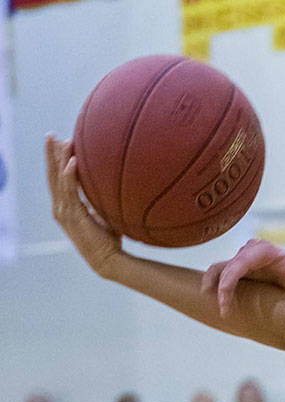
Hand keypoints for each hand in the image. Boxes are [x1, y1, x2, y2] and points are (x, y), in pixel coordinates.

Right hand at [44, 135, 122, 277]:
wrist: (108, 260)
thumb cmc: (109, 239)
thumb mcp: (103, 214)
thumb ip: (99, 201)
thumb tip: (109, 185)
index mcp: (65, 207)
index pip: (57, 179)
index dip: (56, 161)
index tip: (59, 143)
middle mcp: (60, 208)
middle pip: (52, 175)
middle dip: (51, 154)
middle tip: (51, 135)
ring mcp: (64, 212)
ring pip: (58, 180)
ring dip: (58, 159)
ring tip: (59, 141)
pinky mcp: (73, 217)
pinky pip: (70, 192)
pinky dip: (69, 175)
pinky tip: (72, 161)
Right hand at [200, 238, 284, 316]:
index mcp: (263, 250)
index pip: (239, 264)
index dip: (228, 282)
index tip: (225, 302)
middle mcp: (250, 250)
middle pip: (226, 267)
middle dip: (220, 290)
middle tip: (224, 312)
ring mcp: (242, 257)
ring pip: (218, 269)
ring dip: (212, 286)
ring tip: (214, 306)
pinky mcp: (238, 266)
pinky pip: (220, 273)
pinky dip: (214, 286)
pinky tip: (214, 302)